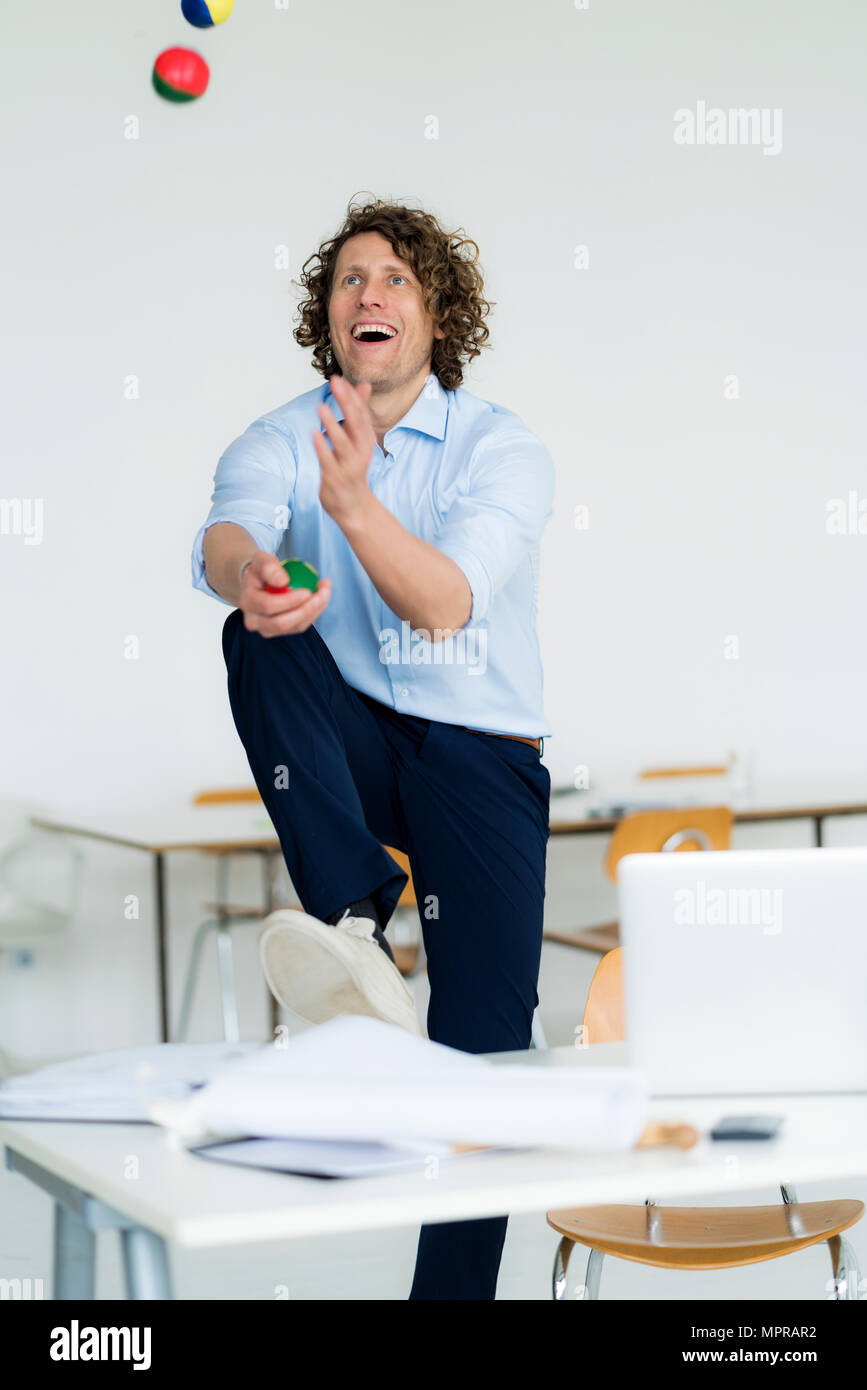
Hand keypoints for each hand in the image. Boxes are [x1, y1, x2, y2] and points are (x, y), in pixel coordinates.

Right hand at [239, 552, 330, 637]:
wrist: (260, 583)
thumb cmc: (262, 571)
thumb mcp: (262, 560)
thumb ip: (269, 566)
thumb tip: (283, 581)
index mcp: (247, 602)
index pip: (268, 606)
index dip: (289, 601)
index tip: (307, 590)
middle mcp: (254, 621)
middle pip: (281, 624)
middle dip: (306, 610)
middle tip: (321, 594)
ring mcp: (268, 629)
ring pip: (295, 627)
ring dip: (314, 611)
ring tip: (325, 591)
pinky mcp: (282, 631)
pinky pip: (301, 625)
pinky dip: (315, 612)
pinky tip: (322, 597)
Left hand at [313, 375, 375, 529]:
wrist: (354, 506)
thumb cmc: (353, 469)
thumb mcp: (359, 439)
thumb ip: (359, 412)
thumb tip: (363, 385)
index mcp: (365, 439)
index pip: (361, 413)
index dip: (351, 396)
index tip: (339, 379)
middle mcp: (361, 450)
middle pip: (356, 423)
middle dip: (346, 402)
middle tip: (335, 383)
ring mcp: (349, 465)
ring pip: (342, 443)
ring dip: (333, 424)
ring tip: (322, 407)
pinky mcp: (336, 478)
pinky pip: (328, 460)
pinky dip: (322, 447)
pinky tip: (314, 433)